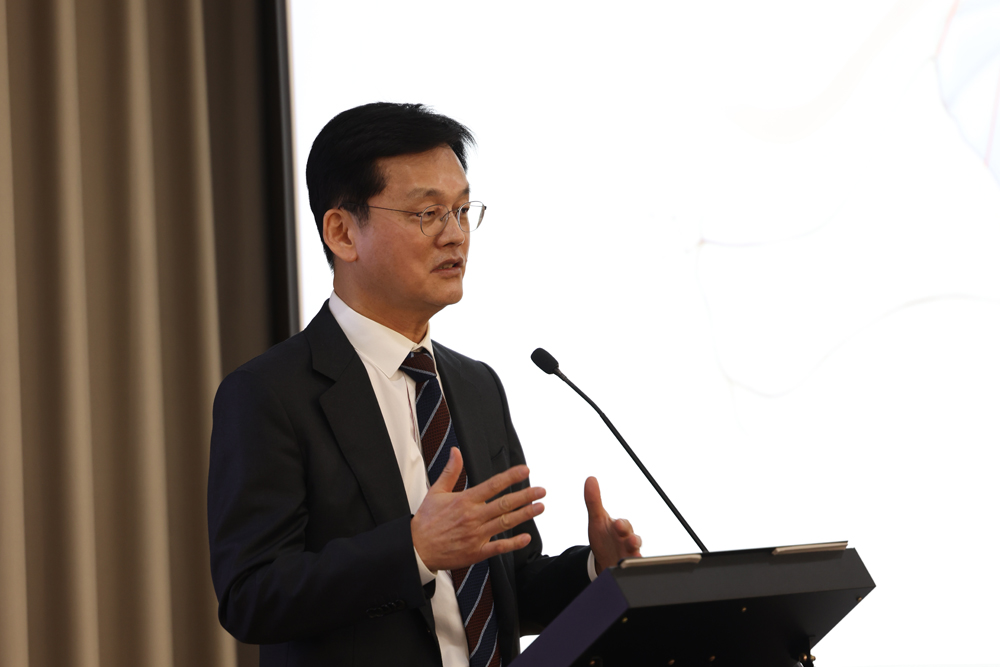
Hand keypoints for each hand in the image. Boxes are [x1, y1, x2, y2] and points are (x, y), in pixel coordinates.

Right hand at [411, 447, 545, 571]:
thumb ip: (450, 471)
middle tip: (541, 490)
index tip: (525, 470)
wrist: (417, 549)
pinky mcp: (476, 552)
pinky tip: (526, 537)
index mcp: (465, 500)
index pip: (492, 485)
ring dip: (525, 514)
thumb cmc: (426, 520)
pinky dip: (513, 543)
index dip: (511, 477)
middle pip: (505, 504)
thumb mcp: (436, 492)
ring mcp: (476, 535)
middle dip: (525, 496)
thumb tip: (456, 452)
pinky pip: (499, 547)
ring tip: (540, 507)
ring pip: (505, 523)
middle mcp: (473, 517)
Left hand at [585, 476, 640, 574]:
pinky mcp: (626, 569)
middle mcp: (627, 542)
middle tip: (630, 540)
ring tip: (631, 557)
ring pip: (636, 556)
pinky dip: (630, 569)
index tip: (617, 524)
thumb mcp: (597, 520)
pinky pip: (632, 569)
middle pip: (634, 540)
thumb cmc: (604, 537)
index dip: (622, 525)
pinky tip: (624, 569)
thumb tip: (590, 478)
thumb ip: (593, 501)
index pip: (624, 525)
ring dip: (635, 556)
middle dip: (632, 540)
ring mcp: (628, 556)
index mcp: (620, 529)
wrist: (605, 559)